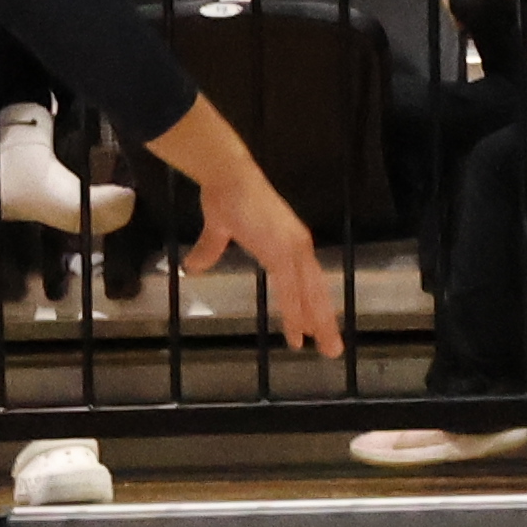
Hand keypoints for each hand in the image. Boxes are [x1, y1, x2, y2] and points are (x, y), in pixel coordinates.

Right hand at [189, 161, 347, 357]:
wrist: (227, 176)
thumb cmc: (226, 197)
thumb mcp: (217, 231)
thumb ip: (210, 250)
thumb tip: (194, 267)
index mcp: (289, 243)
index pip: (306, 282)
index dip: (311, 306)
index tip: (316, 330)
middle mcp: (298, 247)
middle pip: (315, 291)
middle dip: (324, 321)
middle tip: (333, 350)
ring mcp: (293, 248)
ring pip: (310, 294)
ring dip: (318, 322)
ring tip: (326, 348)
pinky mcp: (283, 250)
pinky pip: (292, 287)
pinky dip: (298, 309)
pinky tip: (302, 330)